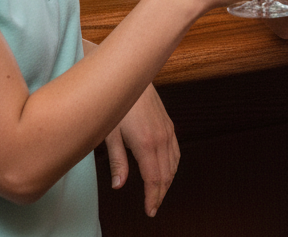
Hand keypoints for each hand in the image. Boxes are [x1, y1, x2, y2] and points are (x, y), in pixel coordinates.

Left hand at [104, 85, 178, 217]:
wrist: (130, 76)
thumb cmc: (117, 103)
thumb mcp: (110, 135)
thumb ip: (117, 162)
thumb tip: (119, 185)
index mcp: (146, 144)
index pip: (154, 179)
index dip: (153, 198)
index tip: (150, 211)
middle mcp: (161, 138)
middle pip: (166, 174)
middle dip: (160, 193)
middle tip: (153, 207)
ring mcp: (167, 130)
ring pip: (174, 163)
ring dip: (168, 180)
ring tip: (158, 193)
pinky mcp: (169, 124)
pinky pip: (176, 150)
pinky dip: (173, 165)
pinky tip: (166, 169)